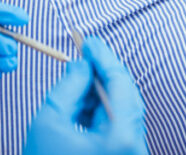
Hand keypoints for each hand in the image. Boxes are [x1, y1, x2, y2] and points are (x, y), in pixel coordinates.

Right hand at [23, 37, 147, 154]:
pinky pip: (119, 128)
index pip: (120, 84)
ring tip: (78, 78)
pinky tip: (83, 103)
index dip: (104, 58)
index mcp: (121, 139)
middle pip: (127, 97)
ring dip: (103, 92)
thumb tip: (82, 63)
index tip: (88, 41)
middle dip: (105, 73)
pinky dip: (102, 112)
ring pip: (124, 112)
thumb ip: (69, 85)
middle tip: (85, 53)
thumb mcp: (50, 121)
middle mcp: (135, 148)